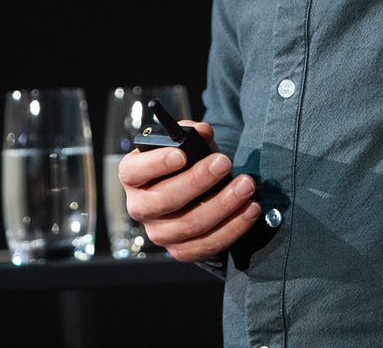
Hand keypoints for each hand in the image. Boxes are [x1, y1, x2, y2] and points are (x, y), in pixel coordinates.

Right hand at [116, 120, 260, 262]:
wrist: (193, 192)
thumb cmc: (184, 163)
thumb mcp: (184, 142)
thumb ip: (191, 132)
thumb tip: (203, 133)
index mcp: (133, 176)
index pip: (134, 171)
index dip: (155, 164)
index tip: (182, 155)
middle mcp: (140, 207)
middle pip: (165, 200)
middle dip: (198, 181)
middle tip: (223, 163)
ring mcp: (159, 233)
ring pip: (189, 225)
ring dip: (223, 205)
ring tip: (246, 185)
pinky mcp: (180, 250)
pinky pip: (206, 245)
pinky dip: (233, 227)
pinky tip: (250, 209)